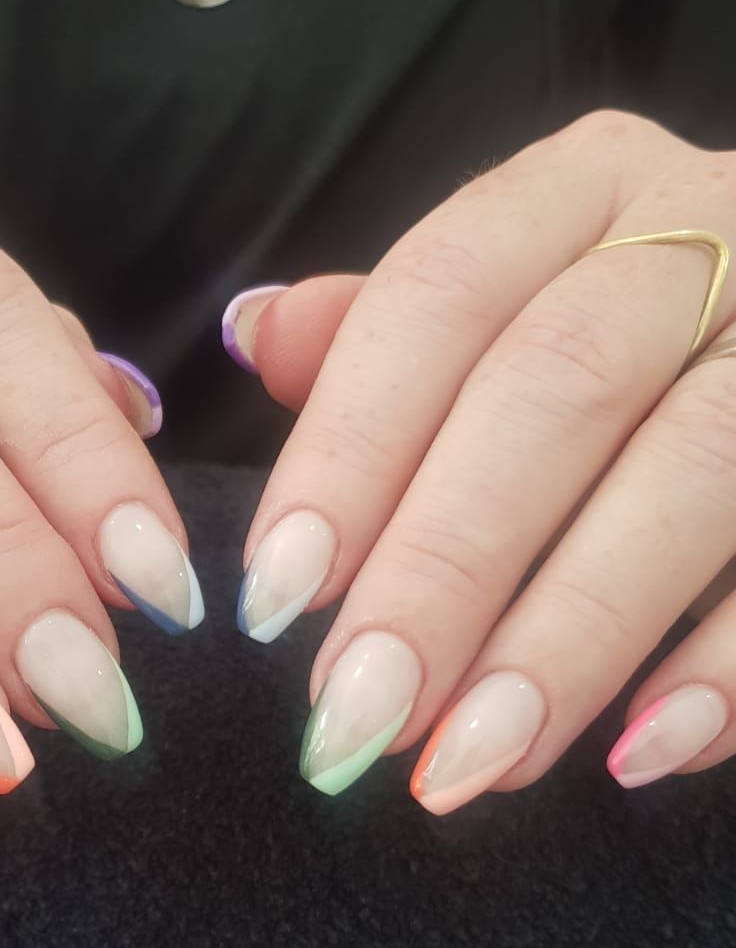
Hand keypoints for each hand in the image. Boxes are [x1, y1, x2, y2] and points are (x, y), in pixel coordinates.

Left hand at [226, 110, 735, 811]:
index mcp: (583, 189)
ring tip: (471, 759)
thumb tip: (258, 333)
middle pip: (559, 387)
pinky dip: (731, 665)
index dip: (350, 446)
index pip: (439, 294)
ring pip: (692, 472)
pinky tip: (641, 752)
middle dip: (446, 563)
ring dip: (572, 634)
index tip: (277, 594)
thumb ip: (386, 330)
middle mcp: (706, 232)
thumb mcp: (514, 289)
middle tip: (358, 710)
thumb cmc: (635, 326)